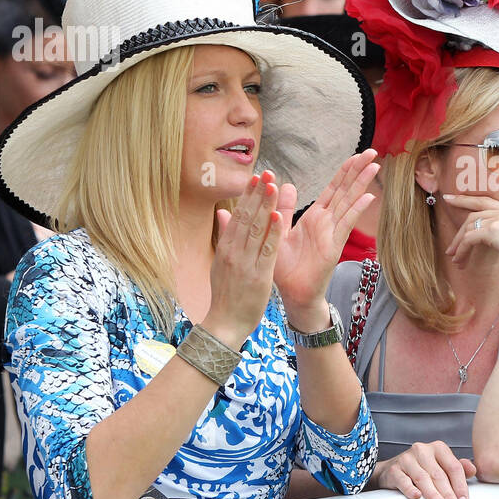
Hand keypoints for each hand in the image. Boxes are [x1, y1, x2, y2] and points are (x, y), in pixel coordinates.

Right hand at [202, 172, 286, 349]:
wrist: (224, 325)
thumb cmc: (226, 295)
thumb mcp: (222, 263)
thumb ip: (226, 237)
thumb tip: (222, 213)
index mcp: (226, 248)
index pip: (238, 216)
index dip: (247, 196)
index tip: (255, 177)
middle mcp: (233, 252)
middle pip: (246, 218)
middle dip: (256, 194)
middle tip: (266, 173)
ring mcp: (244, 263)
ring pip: (256, 229)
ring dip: (265, 206)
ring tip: (272, 185)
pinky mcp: (258, 275)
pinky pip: (266, 250)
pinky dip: (271, 232)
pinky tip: (277, 216)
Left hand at [273, 150, 377, 323]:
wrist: (291, 293)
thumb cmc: (285, 267)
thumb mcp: (279, 230)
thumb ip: (283, 208)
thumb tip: (285, 184)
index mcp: (314, 217)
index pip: (332, 189)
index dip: (344, 171)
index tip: (355, 155)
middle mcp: (327, 222)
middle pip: (345, 190)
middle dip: (358, 170)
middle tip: (372, 151)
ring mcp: (332, 233)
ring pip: (349, 203)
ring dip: (361, 184)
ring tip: (374, 166)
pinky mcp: (333, 246)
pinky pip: (346, 225)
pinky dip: (356, 210)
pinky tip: (368, 197)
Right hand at [371, 441, 475, 498]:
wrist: (391, 471)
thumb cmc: (420, 470)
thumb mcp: (440, 466)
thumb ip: (458, 468)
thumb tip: (473, 470)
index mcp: (438, 448)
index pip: (454, 467)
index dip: (461, 486)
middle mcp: (423, 450)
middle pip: (439, 475)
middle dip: (449, 495)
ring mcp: (407, 459)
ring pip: (423, 478)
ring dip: (433, 495)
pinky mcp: (394, 470)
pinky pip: (403, 480)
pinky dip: (410, 489)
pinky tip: (417, 497)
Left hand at [442, 194, 498, 277]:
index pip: (486, 202)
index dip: (468, 200)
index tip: (452, 199)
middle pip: (474, 213)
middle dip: (456, 221)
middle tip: (447, 234)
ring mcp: (497, 220)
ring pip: (468, 228)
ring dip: (458, 243)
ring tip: (453, 257)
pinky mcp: (491, 231)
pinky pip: (468, 239)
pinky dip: (461, 250)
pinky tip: (460, 260)